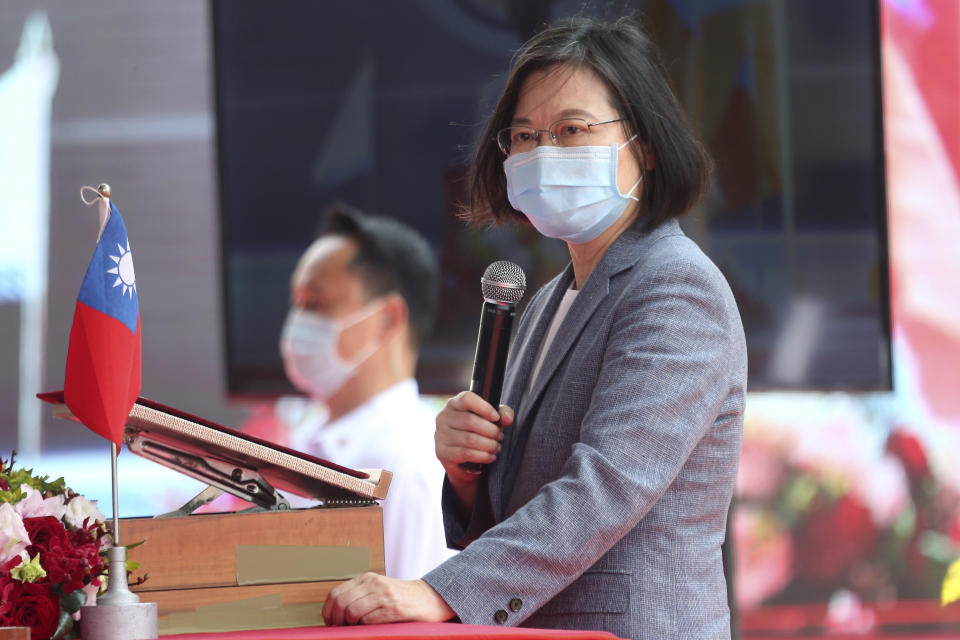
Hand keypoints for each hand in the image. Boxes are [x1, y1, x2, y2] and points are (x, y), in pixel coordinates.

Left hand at [321, 573, 454, 625]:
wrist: (430, 598)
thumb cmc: (401, 597)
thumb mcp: (377, 590)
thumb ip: (359, 596)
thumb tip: (334, 613)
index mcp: (367, 578)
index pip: (336, 593)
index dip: (328, 611)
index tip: (330, 622)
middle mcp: (374, 583)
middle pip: (341, 602)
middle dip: (336, 620)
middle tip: (341, 628)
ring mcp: (385, 595)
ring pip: (353, 611)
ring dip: (351, 625)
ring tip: (356, 628)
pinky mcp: (395, 609)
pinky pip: (369, 621)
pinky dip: (366, 627)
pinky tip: (371, 627)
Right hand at [435, 391, 513, 485]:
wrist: (463, 458)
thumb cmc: (478, 432)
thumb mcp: (492, 418)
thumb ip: (503, 413)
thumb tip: (506, 419)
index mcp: (454, 404)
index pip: (466, 398)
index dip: (484, 408)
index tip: (496, 418)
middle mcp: (443, 417)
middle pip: (470, 421)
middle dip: (491, 431)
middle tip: (499, 437)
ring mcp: (440, 435)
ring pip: (469, 439)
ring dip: (488, 445)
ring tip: (496, 447)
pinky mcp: (442, 452)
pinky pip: (466, 453)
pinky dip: (482, 456)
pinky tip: (489, 456)